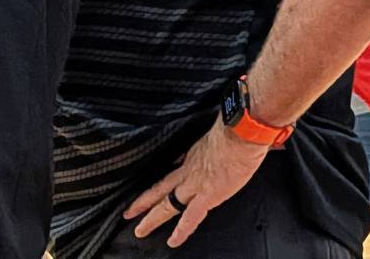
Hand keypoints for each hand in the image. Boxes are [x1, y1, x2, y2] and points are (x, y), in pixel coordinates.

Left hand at [123, 118, 269, 246]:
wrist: (241, 132)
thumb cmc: (236, 128)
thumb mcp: (217, 133)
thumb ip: (213, 142)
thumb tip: (217, 141)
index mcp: (193, 156)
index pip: (173, 171)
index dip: (163, 181)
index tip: (153, 189)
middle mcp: (189, 171)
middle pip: (161, 189)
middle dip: (144, 202)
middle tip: (128, 213)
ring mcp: (195, 184)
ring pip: (167, 204)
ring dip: (152, 218)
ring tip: (139, 229)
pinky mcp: (207, 195)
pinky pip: (190, 218)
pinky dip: (181, 231)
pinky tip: (172, 241)